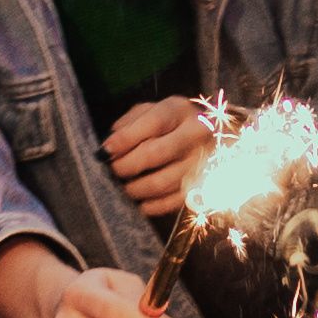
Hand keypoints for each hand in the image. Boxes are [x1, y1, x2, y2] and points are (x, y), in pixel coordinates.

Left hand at [102, 95, 217, 221]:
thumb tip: (110, 145)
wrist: (213, 136)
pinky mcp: (204, 186)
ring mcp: (203, 162)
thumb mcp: (152, 111)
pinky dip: (152, 206)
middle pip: (156, 153)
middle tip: (112, 172)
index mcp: (180, 111)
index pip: (152, 123)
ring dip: (136, 189)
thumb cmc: (173, 123)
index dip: (125, 139)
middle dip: (126, 165)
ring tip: (122, 188)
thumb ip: (130, 123)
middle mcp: (196, 135)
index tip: (104, 152)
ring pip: (162, 182)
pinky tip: (140, 203)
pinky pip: (174, 202)